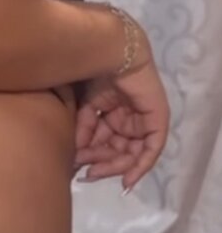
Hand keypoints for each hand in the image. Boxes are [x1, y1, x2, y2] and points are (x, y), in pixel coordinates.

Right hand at [71, 45, 170, 192]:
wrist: (111, 54)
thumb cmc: (95, 74)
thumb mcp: (86, 107)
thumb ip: (84, 131)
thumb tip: (75, 156)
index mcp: (115, 116)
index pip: (105, 143)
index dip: (92, 157)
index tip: (78, 169)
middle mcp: (130, 121)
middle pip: (118, 151)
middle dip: (102, 163)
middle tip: (88, 173)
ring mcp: (145, 122)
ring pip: (131, 154)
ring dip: (114, 166)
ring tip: (97, 171)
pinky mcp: (157, 122)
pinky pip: (151, 150)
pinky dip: (140, 166)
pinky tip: (127, 179)